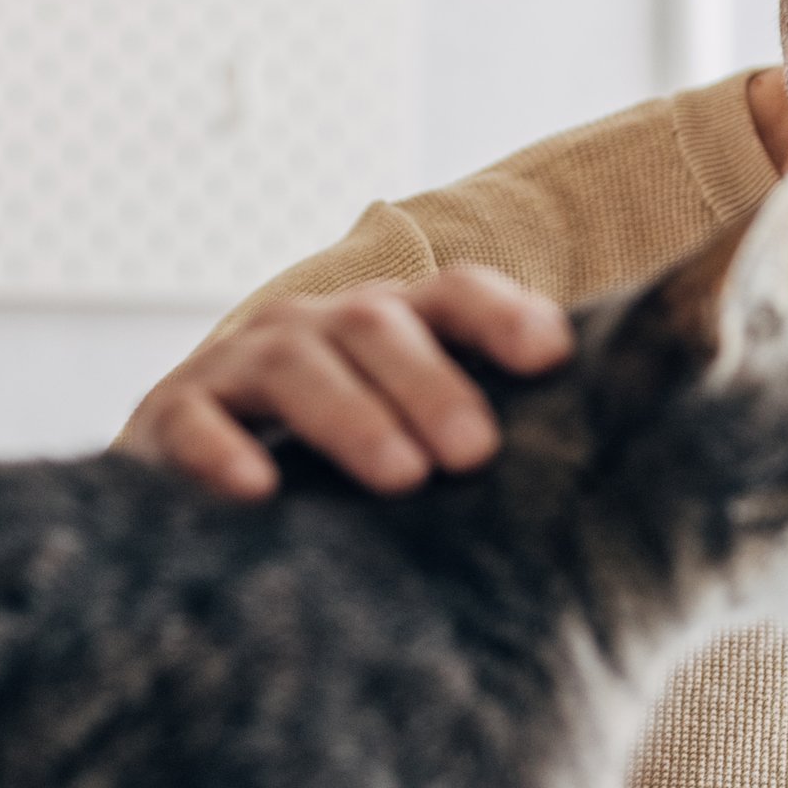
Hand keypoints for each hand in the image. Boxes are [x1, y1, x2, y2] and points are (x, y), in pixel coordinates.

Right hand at [125, 268, 571, 499]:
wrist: (196, 485)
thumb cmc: (338, 470)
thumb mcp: (415, 441)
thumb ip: (487, 436)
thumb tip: (617, 452)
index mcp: (387, 327)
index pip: (453, 297)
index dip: (501, 316)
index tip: (551, 356)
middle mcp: (316, 328)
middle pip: (378, 327)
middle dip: (431, 383)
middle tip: (476, 452)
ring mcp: (239, 365)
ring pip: (295, 365)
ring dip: (352, 414)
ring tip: (402, 475)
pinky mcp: (170, 415)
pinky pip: (193, 421)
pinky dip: (221, 451)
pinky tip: (257, 490)